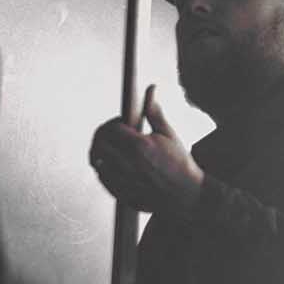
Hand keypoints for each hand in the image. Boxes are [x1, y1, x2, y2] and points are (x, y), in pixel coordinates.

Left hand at [90, 85, 204, 216]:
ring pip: (97, 161)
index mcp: (140, 146)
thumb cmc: (179, 163)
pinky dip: (103, 168)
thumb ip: (155, 112)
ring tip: (110, 148)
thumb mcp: (169, 134)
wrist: (186, 194)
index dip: (113, 123)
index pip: (111, 128)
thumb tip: (150, 89)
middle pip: (98, 144)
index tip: (121, 123)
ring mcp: (123, 180)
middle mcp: (128, 163)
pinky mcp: (121, 193)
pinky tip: (113, 164)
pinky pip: (102, 178)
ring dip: (100, 151)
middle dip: (102, 135)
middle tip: (111, 133)